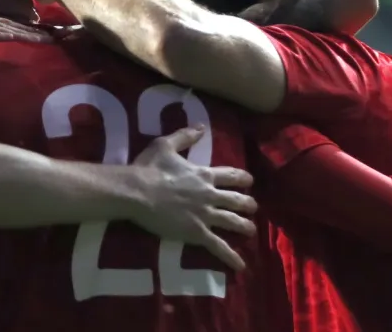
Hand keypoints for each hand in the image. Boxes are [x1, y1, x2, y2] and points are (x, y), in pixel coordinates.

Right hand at [129, 127, 256, 270]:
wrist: (137, 191)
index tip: (249, 180)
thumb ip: (185, 136)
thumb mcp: (165, 145)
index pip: (230, 175)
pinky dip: (230, 256)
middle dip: (247, 204)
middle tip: (253, 207)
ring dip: (245, 226)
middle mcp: (209, 194)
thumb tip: (201, 126)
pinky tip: (241, 265)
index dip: (242, 178)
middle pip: (236, 200)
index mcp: (203, 174)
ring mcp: (205, 214)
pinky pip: (217, 245)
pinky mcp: (196, 232)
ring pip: (232, 222)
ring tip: (252, 231)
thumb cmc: (148, 168)